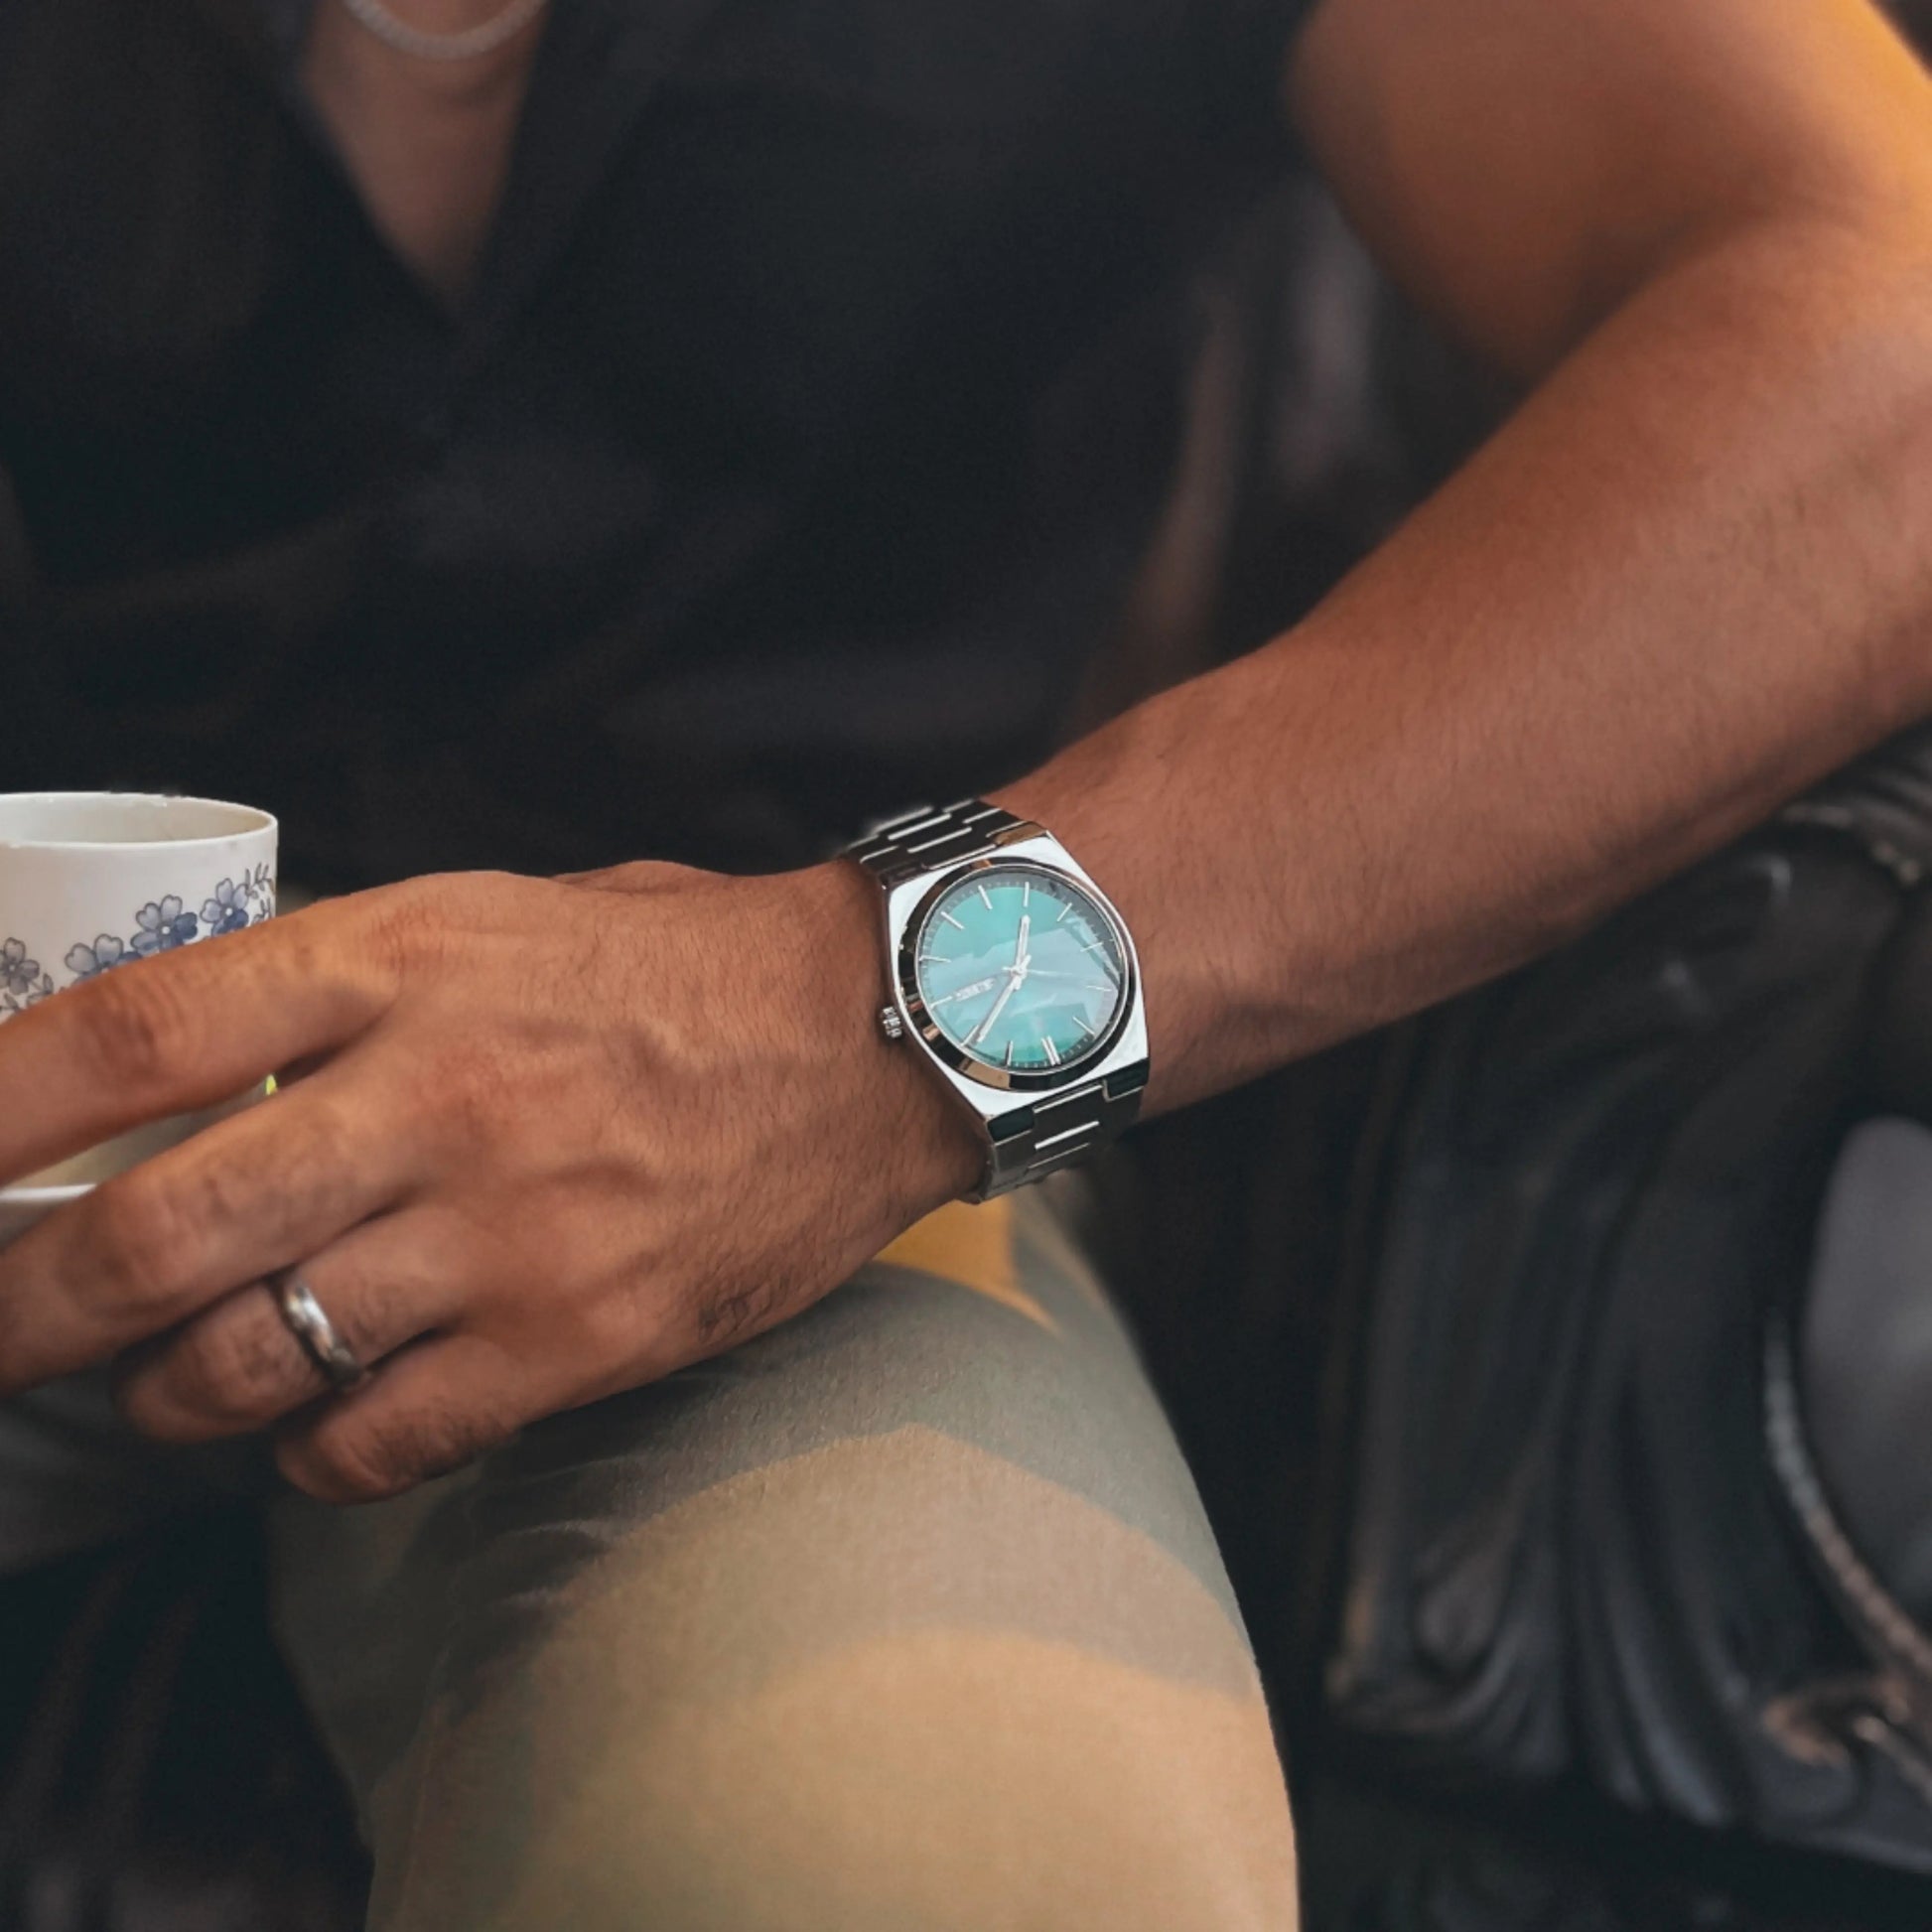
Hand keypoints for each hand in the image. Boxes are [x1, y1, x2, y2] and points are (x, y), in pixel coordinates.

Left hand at [0, 863, 980, 1500]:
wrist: (880, 1037)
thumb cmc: (689, 968)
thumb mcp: (508, 916)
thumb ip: (357, 986)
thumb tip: (210, 1076)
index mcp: (406, 959)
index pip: (137, 1037)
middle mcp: (438, 1097)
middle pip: (155, 1235)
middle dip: (24, 1314)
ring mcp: (507, 1232)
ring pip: (249, 1362)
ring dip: (174, 1394)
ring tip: (178, 1383)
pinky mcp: (577, 1340)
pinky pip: (372, 1442)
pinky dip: (309, 1456)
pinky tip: (321, 1426)